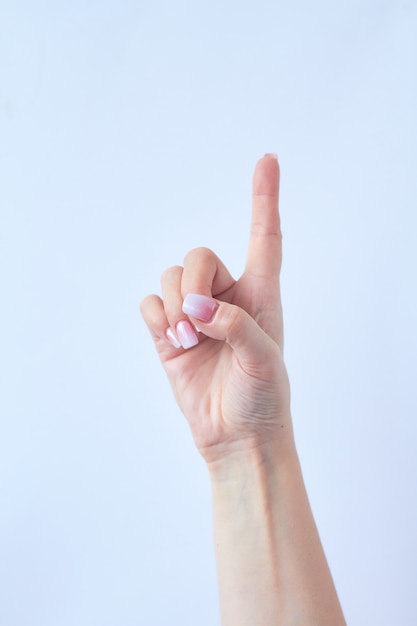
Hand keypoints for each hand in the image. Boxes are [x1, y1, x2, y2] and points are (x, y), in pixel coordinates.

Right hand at [140, 154, 292, 463]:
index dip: (265, 198)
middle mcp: (227, 298)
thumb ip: (234, 324)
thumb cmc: (263, 398)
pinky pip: (150, 304)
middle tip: (195, 321)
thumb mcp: (263, 359)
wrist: (236, 437)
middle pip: (197, 256)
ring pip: (169, 278)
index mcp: (260, 296)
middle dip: (190, 282)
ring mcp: (195, 315)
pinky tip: (170, 339)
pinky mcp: (169, 335)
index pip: (264, 238)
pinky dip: (154, 316)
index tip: (268, 159)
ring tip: (185, 339)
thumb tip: (194, 306)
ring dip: (171, 305)